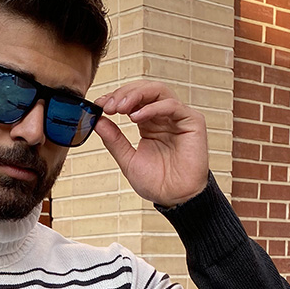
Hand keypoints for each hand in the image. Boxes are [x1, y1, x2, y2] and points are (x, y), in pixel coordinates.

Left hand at [93, 81, 208, 207]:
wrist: (175, 198)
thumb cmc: (157, 183)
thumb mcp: (128, 160)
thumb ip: (114, 140)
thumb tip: (98, 121)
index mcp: (149, 123)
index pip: (132, 100)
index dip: (115, 98)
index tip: (99, 104)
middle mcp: (163, 116)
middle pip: (144, 90)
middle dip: (123, 94)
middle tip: (109, 106)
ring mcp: (178, 117)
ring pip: (158, 91)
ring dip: (136, 95)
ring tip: (120, 108)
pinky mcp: (192, 121)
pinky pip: (172, 105)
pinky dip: (153, 107)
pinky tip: (136, 116)